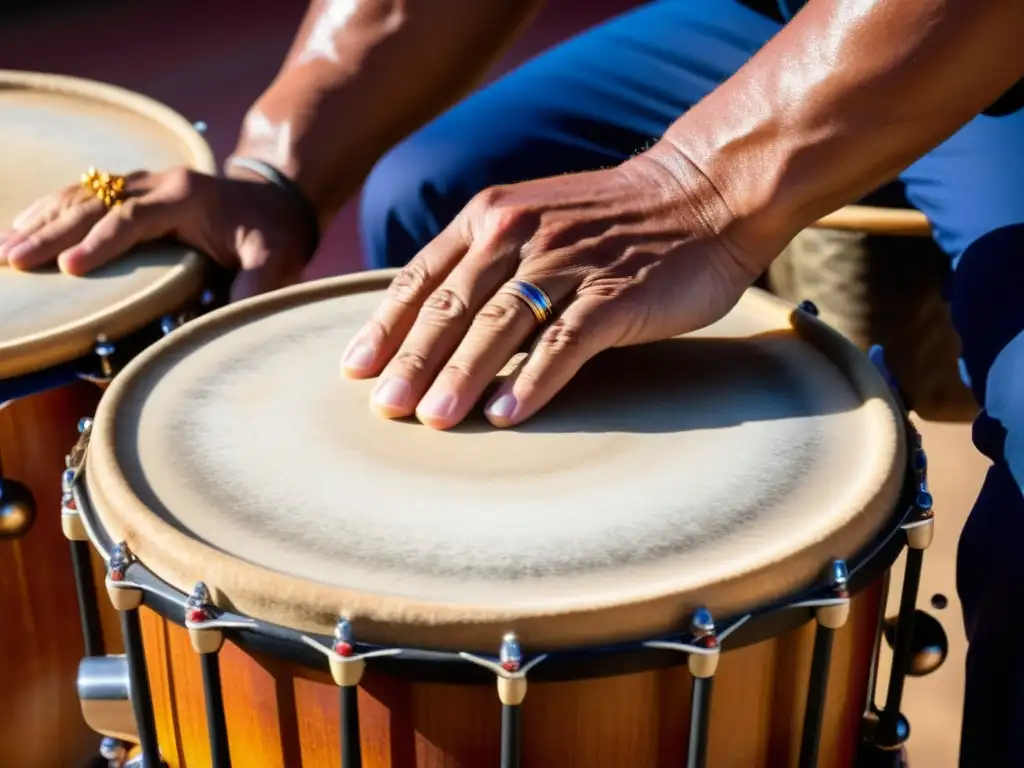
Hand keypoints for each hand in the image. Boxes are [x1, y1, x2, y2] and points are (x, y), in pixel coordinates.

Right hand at [0, 165, 314, 299]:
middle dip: (53, 232)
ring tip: (3, 246)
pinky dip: (50, 210)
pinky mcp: (134, 191)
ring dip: (41, 219)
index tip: (69, 268)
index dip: (101, 242)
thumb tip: (223, 324)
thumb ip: (253, 290)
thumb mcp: (276, 263)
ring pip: (82, 194)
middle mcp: (160, 183)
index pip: (134, 218)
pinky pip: (84, 194)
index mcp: (188, 197)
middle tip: (14, 260)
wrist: (279, 202)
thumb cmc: (274, 237)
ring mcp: (144, 183)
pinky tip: (21, 225)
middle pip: (96, 202)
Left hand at [340, 147, 771, 429]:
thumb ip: (486, 260)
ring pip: (500, 324)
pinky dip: (534, 379)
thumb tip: (435, 323)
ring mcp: (568, 262)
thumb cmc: (612, 219)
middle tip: (386, 411)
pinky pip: (565, 341)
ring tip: (434, 421)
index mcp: (491, 218)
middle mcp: (519, 234)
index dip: (386, 327)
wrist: (701, 192)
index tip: (356, 372)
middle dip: (412, 361)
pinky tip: (508, 415)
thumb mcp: (534, 220)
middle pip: (452, 305)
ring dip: (462, 375)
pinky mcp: (615, 293)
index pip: (423, 277)